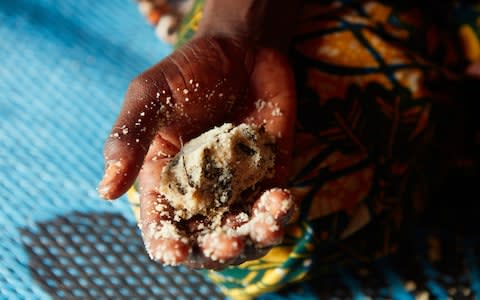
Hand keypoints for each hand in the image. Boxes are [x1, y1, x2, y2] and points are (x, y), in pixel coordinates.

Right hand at [98, 36, 296, 268]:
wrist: (241, 49)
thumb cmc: (188, 68)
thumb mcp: (151, 95)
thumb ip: (129, 138)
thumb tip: (105, 190)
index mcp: (165, 179)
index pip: (162, 226)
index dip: (167, 245)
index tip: (177, 252)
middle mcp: (202, 190)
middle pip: (206, 239)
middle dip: (217, 250)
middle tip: (227, 244)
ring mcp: (238, 184)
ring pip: (245, 231)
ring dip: (256, 240)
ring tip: (265, 228)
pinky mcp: (269, 173)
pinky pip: (275, 206)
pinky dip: (280, 212)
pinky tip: (281, 201)